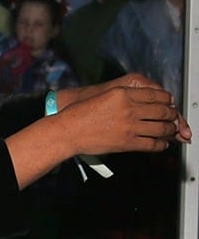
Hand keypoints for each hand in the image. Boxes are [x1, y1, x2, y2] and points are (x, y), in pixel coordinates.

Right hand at [57, 83, 188, 155]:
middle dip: (171, 115)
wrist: (67, 132)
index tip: (168, 103)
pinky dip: (161, 145)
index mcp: (123, 93)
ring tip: (169, 131)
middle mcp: (129, 108)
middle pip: (163, 110)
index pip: (156, 94)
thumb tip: (142, 101)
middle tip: (171, 117)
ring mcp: (129, 126)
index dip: (167, 99)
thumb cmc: (78, 115)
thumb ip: (124, 96)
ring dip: (169, 130)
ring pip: (162, 128)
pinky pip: (153, 144)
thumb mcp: (103, 95)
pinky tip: (160, 144)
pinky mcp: (127, 142)